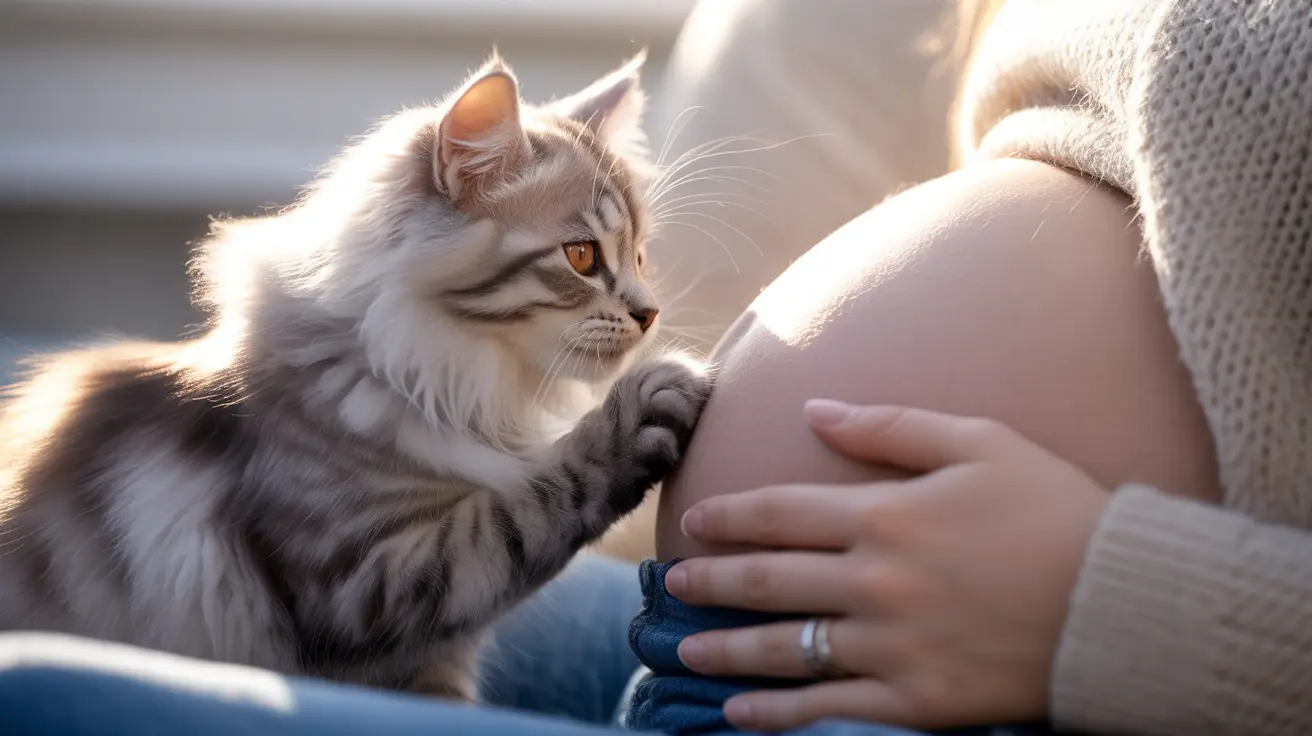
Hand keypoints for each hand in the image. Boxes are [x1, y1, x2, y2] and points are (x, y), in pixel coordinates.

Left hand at [664, 400, 1110, 731]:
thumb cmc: (1055, 510)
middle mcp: (874, 580)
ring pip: (783, 649)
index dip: (729, 518)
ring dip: (724, 650)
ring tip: (682, 650)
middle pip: (767, 582)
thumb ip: (889, 427)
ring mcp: (891, 645)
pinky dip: (775, 716)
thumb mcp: (979, 442)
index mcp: (886, 515)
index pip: (780, 513)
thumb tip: (812, 410)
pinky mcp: (914, 700)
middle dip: (709, 582)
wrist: (1125, 603)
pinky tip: (736, 717)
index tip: (693, 521)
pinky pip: (828, 709)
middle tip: (673, 583)